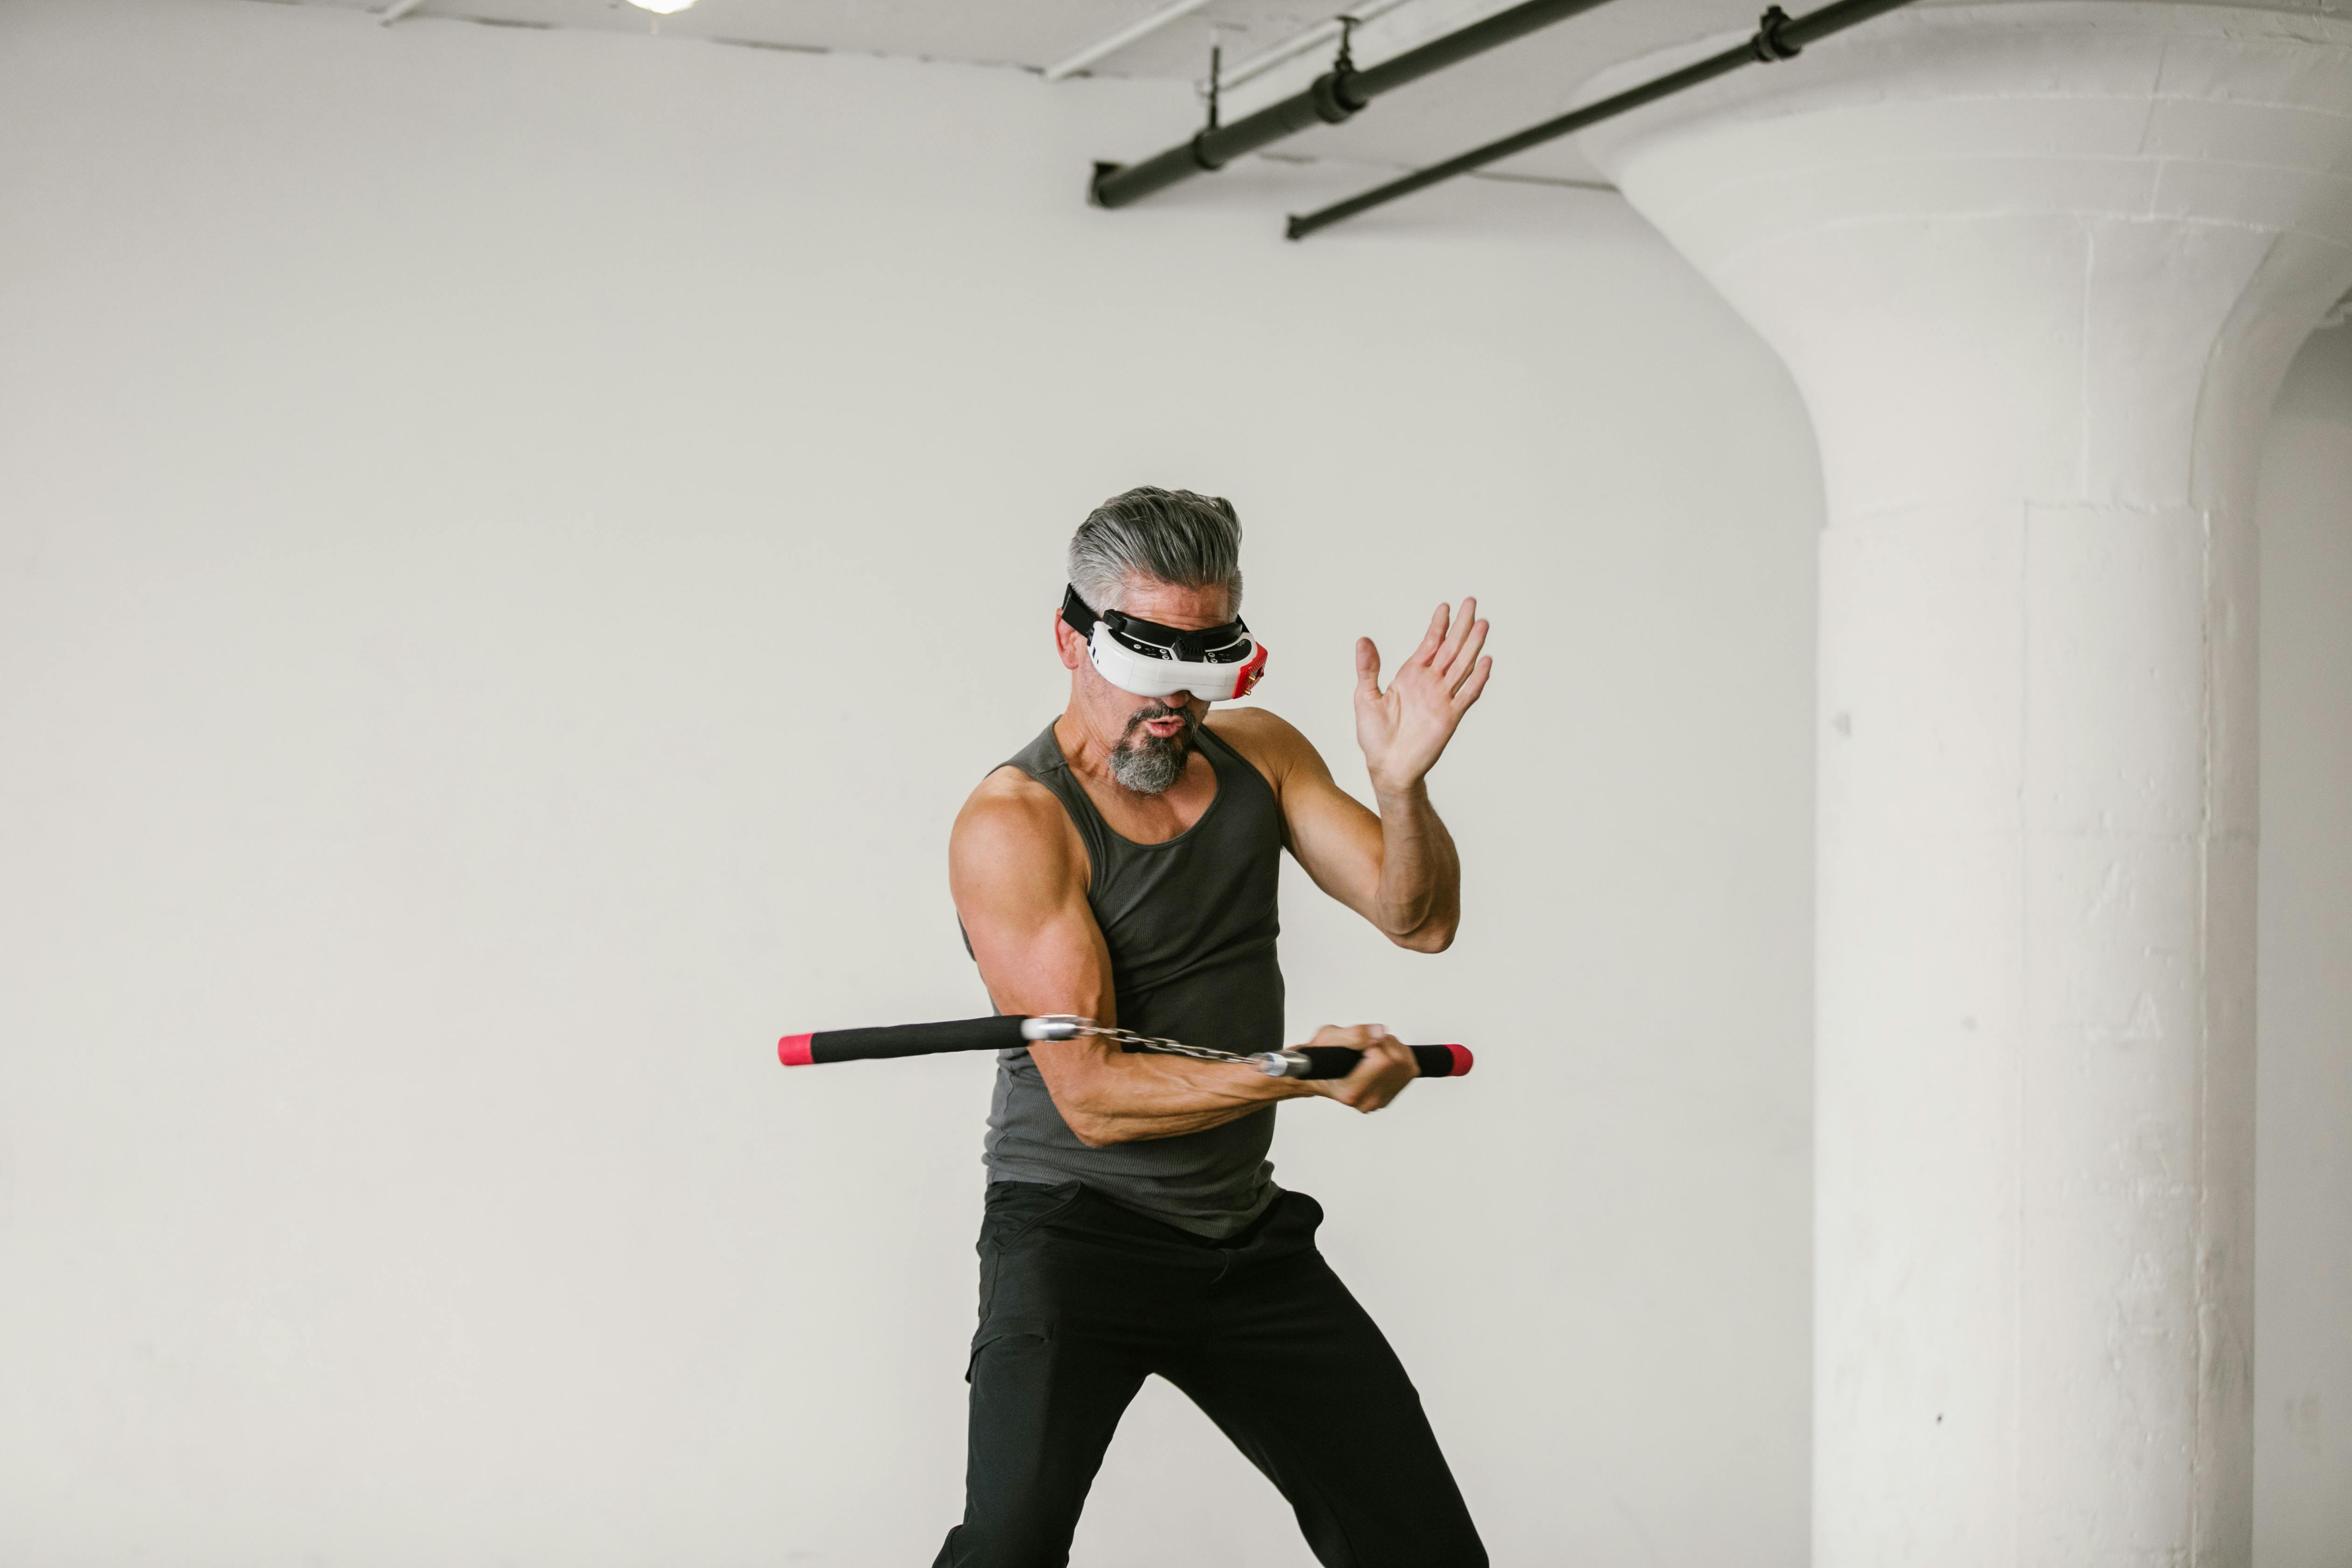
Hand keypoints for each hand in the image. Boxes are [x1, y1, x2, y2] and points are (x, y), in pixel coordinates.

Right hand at [1299, 1024, 1417, 1112]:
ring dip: (1395, 1049)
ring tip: (1374, 1048)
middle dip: (1385, 1043)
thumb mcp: (1328, 1037)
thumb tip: (1380, 1033)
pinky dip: (1401, 1057)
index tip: (1361, 1043)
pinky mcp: (1390, 1097)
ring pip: (1407, 1065)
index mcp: (1352, 1091)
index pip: (1382, 1061)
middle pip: (1398, 1062)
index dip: (1374, 1043)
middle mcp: (1368, 1101)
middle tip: (1367, 1042)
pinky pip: (1410, 1071)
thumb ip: (1354, 1034)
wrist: (1319, 1074)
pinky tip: (1384, 1056)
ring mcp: (1380, 1101)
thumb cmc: (1321, 1058)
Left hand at [1355, 598, 1490, 797]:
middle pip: (1450, 649)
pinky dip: (1477, 679)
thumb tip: (1363, 640)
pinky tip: (1485, 661)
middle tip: (1471, 602)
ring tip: (1482, 623)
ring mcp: (1442, 699)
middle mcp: (1430, 684)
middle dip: (1461, 626)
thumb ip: (1368, 668)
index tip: (1445, 606)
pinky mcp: (1450, 717)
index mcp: (1410, 676)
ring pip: (1462, 666)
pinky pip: (1467, 695)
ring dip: (1472, 645)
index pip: (1429, 644)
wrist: (1386, 767)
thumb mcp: (1365, 697)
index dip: (1438, 626)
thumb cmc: (1375, 737)